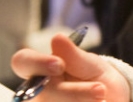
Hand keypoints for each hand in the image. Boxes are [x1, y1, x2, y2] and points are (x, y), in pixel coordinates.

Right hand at [11, 33, 129, 101]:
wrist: (110, 99)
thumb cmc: (95, 78)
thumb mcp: (90, 65)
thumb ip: (74, 56)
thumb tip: (57, 38)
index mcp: (40, 69)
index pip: (22, 61)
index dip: (37, 63)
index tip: (59, 64)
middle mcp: (36, 92)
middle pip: (44, 93)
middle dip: (75, 93)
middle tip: (101, 90)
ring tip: (104, 100)